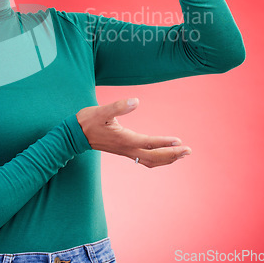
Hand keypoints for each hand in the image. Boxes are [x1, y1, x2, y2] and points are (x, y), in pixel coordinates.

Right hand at [76, 98, 190, 167]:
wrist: (75, 134)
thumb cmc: (88, 121)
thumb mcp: (102, 111)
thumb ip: (118, 106)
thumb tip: (135, 101)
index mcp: (124, 139)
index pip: (149, 143)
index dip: (165, 143)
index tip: (179, 142)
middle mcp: (127, 148)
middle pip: (154, 157)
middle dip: (172, 155)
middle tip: (188, 151)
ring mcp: (125, 151)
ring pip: (150, 161)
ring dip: (166, 159)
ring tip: (181, 155)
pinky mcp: (123, 150)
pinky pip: (144, 159)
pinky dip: (156, 159)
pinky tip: (161, 155)